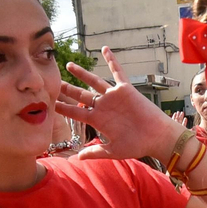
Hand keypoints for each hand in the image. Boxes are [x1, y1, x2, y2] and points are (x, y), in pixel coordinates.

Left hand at [54, 48, 185, 162]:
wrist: (156, 137)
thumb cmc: (137, 145)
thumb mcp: (113, 150)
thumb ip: (95, 152)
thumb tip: (77, 158)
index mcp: (98, 120)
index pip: (75, 112)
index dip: (63, 107)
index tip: (50, 103)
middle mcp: (103, 106)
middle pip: (80, 95)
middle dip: (67, 89)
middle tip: (55, 82)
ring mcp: (113, 97)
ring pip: (93, 82)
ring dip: (82, 73)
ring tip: (69, 65)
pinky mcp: (125, 89)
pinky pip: (117, 72)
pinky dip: (111, 60)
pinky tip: (104, 49)